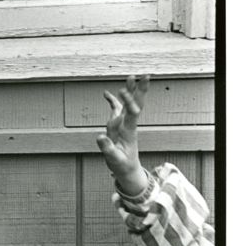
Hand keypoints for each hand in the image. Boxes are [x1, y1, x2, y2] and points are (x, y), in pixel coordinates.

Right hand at [95, 75, 149, 195]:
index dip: (129, 101)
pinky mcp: (118, 125)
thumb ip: (108, 148)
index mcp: (129, 131)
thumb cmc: (122, 165)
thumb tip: (100, 136)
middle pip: (137, 103)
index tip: (122, 91)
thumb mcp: (114, 159)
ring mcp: (124, 123)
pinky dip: (112, 101)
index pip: (132, 113)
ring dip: (130, 90)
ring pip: (129, 103)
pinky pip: (116, 110)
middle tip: (145, 76)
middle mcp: (128, 124)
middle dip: (140, 90)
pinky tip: (106, 93)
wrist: (127, 170)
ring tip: (131, 76)